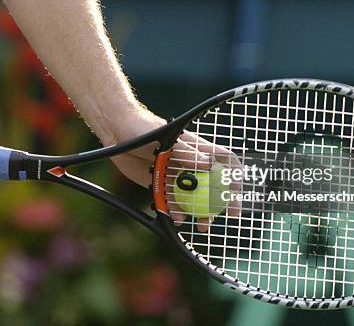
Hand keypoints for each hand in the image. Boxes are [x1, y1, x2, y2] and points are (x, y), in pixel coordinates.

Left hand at [101, 105, 240, 231]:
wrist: (117, 132)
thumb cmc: (145, 128)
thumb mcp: (168, 139)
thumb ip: (187, 153)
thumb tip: (209, 166)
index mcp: (196, 150)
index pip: (223, 161)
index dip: (234, 174)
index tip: (237, 191)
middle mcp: (189, 164)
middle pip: (212, 184)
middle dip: (222, 201)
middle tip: (230, 215)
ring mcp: (175, 176)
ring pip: (193, 198)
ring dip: (200, 211)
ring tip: (202, 224)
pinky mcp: (159, 185)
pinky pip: (171, 202)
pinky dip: (176, 212)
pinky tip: (177, 218)